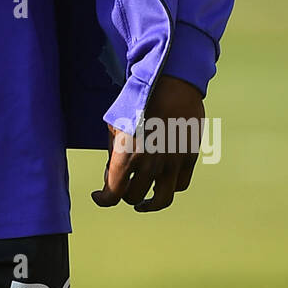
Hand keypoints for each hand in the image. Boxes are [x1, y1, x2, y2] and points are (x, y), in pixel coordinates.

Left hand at [91, 74, 204, 212]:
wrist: (169, 83)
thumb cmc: (137, 102)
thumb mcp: (115, 125)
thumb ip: (113, 153)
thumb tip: (112, 175)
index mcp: (126, 156)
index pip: (113, 194)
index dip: (103, 199)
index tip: (98, 196)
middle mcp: (149, 164)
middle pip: (134, 198)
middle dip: (124, 194)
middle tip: (121, 186)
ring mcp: (171, 162)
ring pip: (160, 200)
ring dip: (148, 204)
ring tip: (142, 203)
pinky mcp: (189, 157)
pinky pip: (180, 185)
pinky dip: (169, 187)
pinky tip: (161, 182)